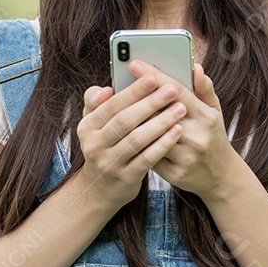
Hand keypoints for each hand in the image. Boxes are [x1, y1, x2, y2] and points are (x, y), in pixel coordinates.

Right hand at [77, 72, 187, 209]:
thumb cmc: (105, 146)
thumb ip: (96, 102)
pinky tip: (177, 131)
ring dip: (161, 122)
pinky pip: (147, 158)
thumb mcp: (94, 124)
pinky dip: (163, 143)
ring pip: (137, 139)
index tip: (152, 77)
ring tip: (180, 108)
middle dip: (150, 103)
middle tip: (172, 90)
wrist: (101, 189)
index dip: (132, 91)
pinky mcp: (126, 178)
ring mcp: (110, 163)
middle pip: (125, 121)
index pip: (111, 105)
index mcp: (87, 127)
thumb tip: (108, 89)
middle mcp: (94, 145)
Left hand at [124, 59, 234, 199]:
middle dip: (137, 97)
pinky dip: (137, 143)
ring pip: (151, 135)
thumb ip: (204, 89)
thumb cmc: (213, 137)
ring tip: (116, 107)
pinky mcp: (175, 173)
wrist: (221, 177)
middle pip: (159, 113)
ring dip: (133, 121)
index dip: (154, 75)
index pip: (176, 91)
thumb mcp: (215, 111)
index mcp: (205, 117)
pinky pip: (150, 155)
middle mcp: (196, 136)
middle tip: (116, 83)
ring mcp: (185, 157)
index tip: (133, 63)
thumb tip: (195, 67)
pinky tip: (125, 133)